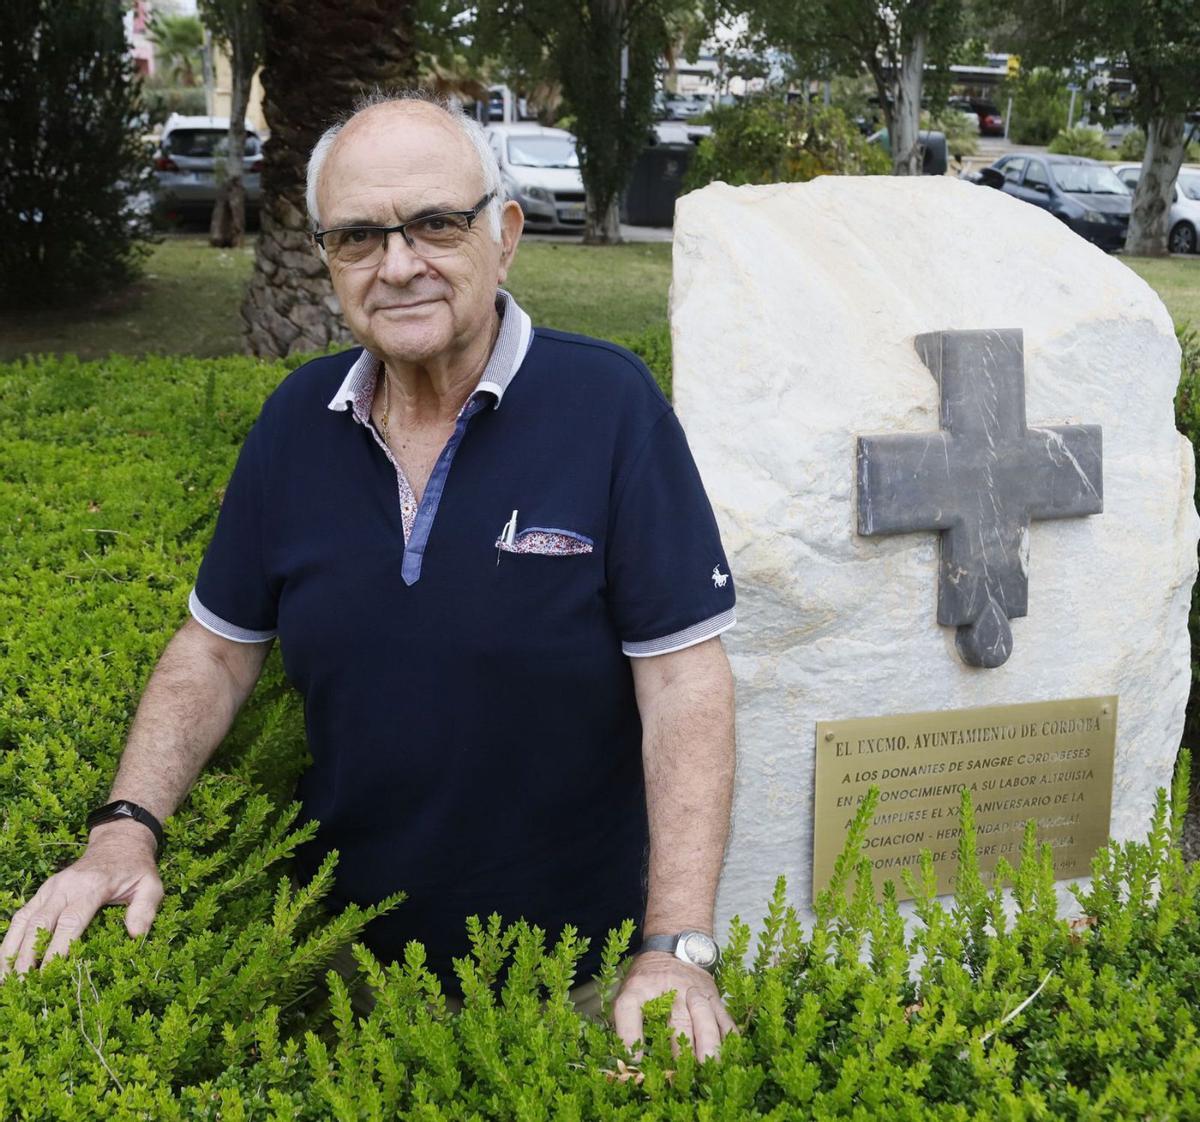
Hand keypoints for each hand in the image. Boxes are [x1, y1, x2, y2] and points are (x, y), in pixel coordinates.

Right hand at [0, 829, 162, 979]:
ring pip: (24, 920)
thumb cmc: (135, 869)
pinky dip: (9, 940)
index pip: (71, 920)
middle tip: (24, 987)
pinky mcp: (43, 892)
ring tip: (5, 983)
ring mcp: (51, 888)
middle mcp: (66, 886)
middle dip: (29, 956)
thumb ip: (146, 908)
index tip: (49, 974)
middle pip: (41, 923)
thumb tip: (136, 935)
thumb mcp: (151, 884)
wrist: (119, 843)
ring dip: (11, 951)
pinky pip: (21, 916)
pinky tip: (4, 964)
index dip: (58, 948)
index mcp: (93, 885)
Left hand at [612, 951, 736, 1060]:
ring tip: (709, 1065)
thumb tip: (630, 1058)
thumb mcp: (629, 991)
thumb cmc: (649, 977)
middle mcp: (671, 989)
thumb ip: (625, 1021)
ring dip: (708, 1042)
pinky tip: (730, 1057)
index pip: (630, 1005)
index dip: (629, 1032)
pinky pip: (725, 1018)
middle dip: (681, 1046)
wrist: (674, 946)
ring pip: (705, 1016)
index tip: (634, 1060)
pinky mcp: (715, 998)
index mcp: (642, 986)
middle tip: (680, 1072)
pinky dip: (729, 1038)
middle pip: (677, 1018)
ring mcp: (696, 993)